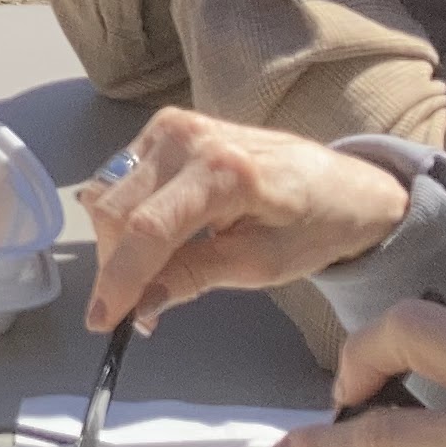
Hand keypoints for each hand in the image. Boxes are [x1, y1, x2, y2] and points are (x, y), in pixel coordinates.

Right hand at [79, 107, 413, 330]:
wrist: (342, 184)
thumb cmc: (314, 226)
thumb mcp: (261, 265)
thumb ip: (193, 278)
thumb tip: (138, 306)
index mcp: (224, 170)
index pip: (149, 229)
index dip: (119, 279)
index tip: (102, 321)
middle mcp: (188, 136)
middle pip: (116, 209)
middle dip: (115, 265)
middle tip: (136, 307)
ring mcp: (172, 125)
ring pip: (108, 193)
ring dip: (116, 242)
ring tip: (150, 273)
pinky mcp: (165, 127)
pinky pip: (119, 178)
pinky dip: (125, 217)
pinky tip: (154, 241)